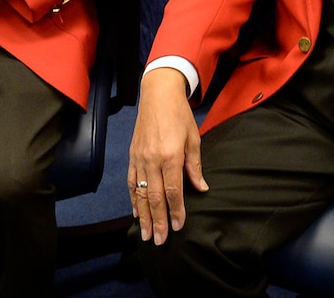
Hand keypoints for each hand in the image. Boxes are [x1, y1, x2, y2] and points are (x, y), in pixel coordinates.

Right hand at [128, 68, 205, 244]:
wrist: (158, 94)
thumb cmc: (179, 115)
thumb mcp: (193, 139)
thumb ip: (195, 166)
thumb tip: (201, 189)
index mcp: (171, 155)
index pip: (173, 190)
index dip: (176, 211)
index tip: (178, 227)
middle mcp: (152, 159)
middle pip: (155, 197)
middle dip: (157, 221)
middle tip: (159, 240)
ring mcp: (140, 158)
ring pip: (140, 193)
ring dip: (143, 216)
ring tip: (145, 234)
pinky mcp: (132, 156)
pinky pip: (132, 182)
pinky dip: (133, 199)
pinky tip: (136, 212)